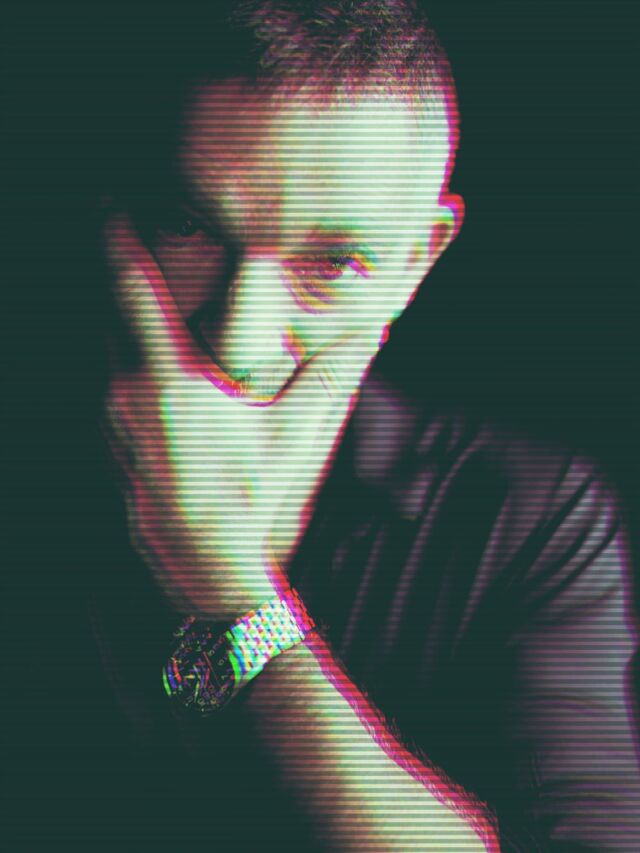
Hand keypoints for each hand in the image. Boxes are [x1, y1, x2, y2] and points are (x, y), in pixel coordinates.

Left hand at [103, 214, 383, 620]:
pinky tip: (159, 384)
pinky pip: (109, 389)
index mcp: (170, 380)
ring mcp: (110, 423)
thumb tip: (370, 333)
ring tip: (156, 321)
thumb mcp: (297, 435)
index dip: (118, 241)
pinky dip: (126, 371)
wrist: (206, 564)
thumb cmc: (253, 498)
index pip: (134, 291)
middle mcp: (127, 393)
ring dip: (126, 330)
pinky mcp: (108, 446)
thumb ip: (329, 376)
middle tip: (136, 250)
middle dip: (121, 281)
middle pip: (111, 315)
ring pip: (108, 354)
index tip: (108, 205)